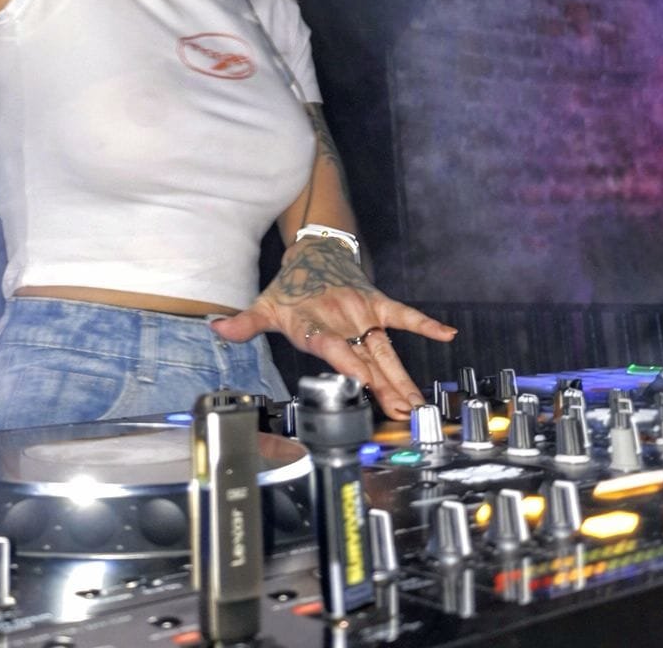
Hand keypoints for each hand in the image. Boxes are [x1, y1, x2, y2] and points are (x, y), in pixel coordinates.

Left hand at [210, 236, 456, 419]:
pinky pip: (403, 315)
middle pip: (363, 355)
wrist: (315, 250)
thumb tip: (216, 329)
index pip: (327, 342)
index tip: (360, 379)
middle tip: (400, 411)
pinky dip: (424, 324)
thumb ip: (244, 323)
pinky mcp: (377, 304)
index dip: (343, 358)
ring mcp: (361, 311)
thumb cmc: (291, 286)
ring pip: (384, 348)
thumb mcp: (265, 304)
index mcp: (312, 321)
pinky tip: (447, 335)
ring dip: (400, 376)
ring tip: (416, 403)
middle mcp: (340, 317)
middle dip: (382, 384)